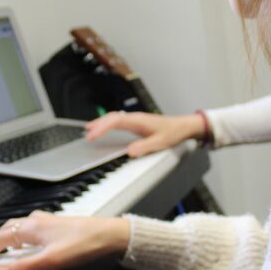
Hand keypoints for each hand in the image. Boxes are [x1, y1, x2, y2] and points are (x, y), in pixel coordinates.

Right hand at [0, 211, 128, 269]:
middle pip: (6, 230)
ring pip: (18, 228)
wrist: (109, 234)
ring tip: (1, 251)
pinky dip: (20, 237)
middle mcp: (36, 221)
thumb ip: (23, 268)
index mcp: (31, 228)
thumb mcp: (50, 261)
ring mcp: (47, 222)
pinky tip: (27, 244)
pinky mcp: (56, 225)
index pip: (0, 238)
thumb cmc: (83, 244)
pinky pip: (30, 229)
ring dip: (6, 239)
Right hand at [85, 111, 203, 156]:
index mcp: (138, 121)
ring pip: (114, 118)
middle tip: (87, 133)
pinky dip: (108, 124)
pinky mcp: (136, 123)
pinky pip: (118, 121)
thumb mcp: (160, 142)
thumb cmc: (173, 132)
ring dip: (102, 123)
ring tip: (90, 130)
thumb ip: (145, 147)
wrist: (183, 126)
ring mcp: (135, 119)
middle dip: (98, 124)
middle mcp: (135, 118)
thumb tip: (129, 152)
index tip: (93, 134)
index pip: (115, 121)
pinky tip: (104, 129)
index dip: (102, 127)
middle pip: (112, 117)